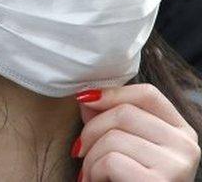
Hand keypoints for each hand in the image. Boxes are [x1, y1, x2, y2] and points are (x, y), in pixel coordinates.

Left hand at [74, 84, 199, 180]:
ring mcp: (177, 165)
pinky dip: (94, 172)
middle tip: (79, 152)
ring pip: (113, 137)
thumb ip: (110, 121)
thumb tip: (86, 98)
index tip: (82, 100)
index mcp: (181, 132)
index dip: (111, 93)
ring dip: (89, 157)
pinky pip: (111, 161)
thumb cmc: (128, 181)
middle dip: (90, 131)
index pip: (147, 94)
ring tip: (90, 173)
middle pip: (124, 113)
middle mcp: (186, 145)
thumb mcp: (126, 147)